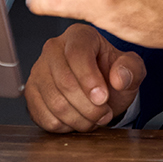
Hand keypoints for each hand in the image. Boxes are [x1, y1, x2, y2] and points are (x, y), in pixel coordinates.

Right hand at [25, 24, 145, 132]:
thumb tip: (119, 77)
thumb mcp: (131, 69)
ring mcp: (38, 70)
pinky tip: (76, 119)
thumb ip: (131, 69)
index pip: (77, 54)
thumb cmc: (112, 75)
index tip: (103, 98)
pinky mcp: (31, 92)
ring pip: (54, 102)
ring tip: (93, 118)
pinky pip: (43, 116)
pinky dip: (64, 126)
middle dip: (89, 106)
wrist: (98, 89)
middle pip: (64, 82)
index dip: (90, 80)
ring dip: (79, 119)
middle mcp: (54, 48)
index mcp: (79, 35)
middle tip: (104, 113)